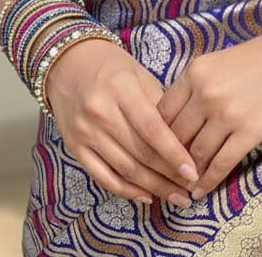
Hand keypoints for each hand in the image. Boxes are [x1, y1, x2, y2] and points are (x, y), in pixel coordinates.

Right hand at [45, 38, 198, 206]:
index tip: (193, 172)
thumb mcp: (140, 75)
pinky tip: (146, 195)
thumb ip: (160, 105)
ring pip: (124, 169)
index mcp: (122, 89)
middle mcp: (101, 112)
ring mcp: (85, 132)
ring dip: (152, 187)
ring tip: (175, 196)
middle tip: (190, 189)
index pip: (152, 128)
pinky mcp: (74, 147)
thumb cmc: (112, 68)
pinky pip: (103, 177)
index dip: (174, 153)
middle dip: (168, 175)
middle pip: (140, 153)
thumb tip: (184, 141)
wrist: (68, 64)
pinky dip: (126, 191)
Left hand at [157, 26, 261, 198]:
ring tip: (182, 185)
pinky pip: (220, 164)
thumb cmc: (257, 58)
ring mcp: (227, 114)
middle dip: (168, 159)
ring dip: (187, 174)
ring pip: (195, 154)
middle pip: (175, 136)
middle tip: (164, 175)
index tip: (156, 151)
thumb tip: (174, 119)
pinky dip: (208, 181)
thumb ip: (193, 86)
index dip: (155, 137)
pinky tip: (201, 191)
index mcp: (194, 72)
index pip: (161, 113)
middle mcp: (206, 93)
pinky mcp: (248, 132)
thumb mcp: (216, 62)